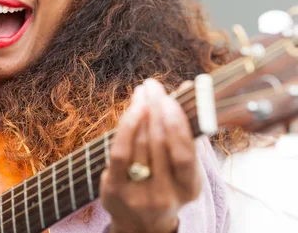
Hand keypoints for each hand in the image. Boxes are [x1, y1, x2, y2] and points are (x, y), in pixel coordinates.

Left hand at [99, 79, 201, 232]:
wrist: (141, 224)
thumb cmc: (166, 184)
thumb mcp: (182, 168)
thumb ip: (186, 132)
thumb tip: (188, 87)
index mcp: (188, 188)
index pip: (184, 154)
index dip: (176, 124)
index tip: (171, 99)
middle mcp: (165, 194)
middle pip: (159, 143)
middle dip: (156, 109)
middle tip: (153, 86)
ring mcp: (138, 194)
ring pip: (139, 144)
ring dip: (140, 111)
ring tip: (142, 92)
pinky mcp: (115, 189)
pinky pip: (120, 151)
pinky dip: (126, 127)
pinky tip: (131, 110)